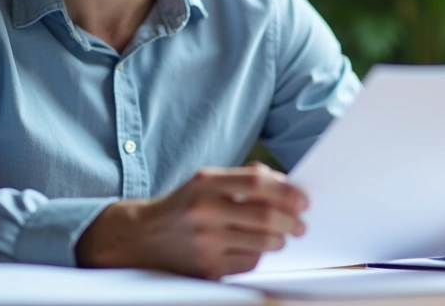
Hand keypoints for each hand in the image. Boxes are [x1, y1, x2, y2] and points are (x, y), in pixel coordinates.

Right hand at [75, 162, 307, 278]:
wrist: (142, 237)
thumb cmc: (183, 206)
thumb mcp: (205, 181)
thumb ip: (242, 178)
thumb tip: (285, 183)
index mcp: (206, 182)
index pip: (258, 182)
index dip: (286, 191)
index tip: (302, 200)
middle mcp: (204, 210)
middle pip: (264, 215)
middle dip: (290, 221)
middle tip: (300, 224)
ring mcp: (205, 241)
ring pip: (261, 243)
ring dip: (278, 240)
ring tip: (281, 237)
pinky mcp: (206, 267)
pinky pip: (249, 263)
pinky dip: (259, 256)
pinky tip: (255, 250)